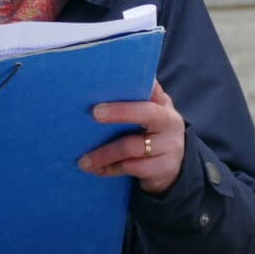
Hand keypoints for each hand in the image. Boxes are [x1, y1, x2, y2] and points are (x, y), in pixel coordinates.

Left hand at [77, 80, 185, 194]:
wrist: (171, 164)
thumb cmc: (149, 132)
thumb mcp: (146, 113)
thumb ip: (131, 100)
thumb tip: (99, 84)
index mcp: (163, 104)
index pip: (152, 89)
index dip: (134, 83)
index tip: (110, 87)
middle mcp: (170, 122)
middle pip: (147, 113)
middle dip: (119, 112)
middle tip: (94, 114)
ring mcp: (170, 146)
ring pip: (132, 147)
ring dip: (104, 154)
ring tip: (83, 160)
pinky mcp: (165, 168)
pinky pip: (133, 167)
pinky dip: (111, 168)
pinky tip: (96, 170)